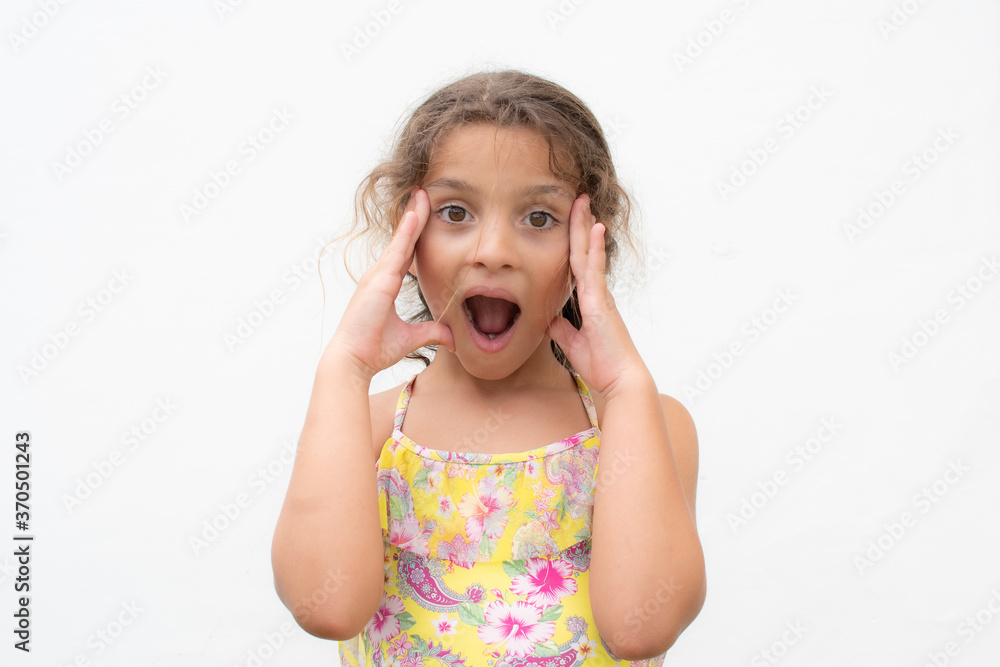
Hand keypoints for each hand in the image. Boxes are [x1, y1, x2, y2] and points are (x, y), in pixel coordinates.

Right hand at [326, 187, 453, 378]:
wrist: (354, 360)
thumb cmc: (374, 349)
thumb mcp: (410, 338)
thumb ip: (432, 333)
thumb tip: (453, 338)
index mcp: (386, 285)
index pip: (405, 253)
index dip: (415, 234)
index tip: (423, 214)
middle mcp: (380, 275)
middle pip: (403, 240)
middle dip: (414, 216)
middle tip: (424, 194)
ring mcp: (377, 275)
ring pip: (400, 240)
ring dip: (413, 216)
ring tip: (423, 194)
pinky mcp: (379, 280)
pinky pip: (396, 251)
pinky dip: (406, 232)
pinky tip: (416, 215)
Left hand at [546, 195, 645, 394]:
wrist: (619, 380)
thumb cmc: (601, 365)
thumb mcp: (571, 343)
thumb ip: (561, 328)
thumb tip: (547, 318)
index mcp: (590, 301)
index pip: (578, 264)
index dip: (576, 242)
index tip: (574, 221)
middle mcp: (596, 293)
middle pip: (584, 252)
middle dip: (580, 225)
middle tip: (578, 199)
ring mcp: (599, 295)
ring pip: (588, 254)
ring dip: (585, 227)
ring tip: (583, 202)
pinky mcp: (601, 302)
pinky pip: (595, 270)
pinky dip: (594, 248)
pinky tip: (595, 228)